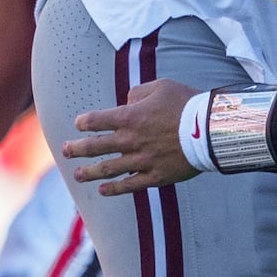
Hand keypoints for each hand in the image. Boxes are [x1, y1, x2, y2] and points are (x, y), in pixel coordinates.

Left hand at [66, 77, 196, 195]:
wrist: (210, 130)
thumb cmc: (187, 103)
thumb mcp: (161, 86)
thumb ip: (138, 92)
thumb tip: (127, 101)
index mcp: (129, 117)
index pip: (95, 120)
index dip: (84, 122)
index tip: (79, 125)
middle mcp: (130, 140)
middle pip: (94, 146)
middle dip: (76, 149)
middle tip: (65, 151)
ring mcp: (141, 161)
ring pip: (107, 169)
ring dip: (89, 172)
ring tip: (78, 175)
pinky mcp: (155, 176)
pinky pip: (129, 185)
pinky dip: (114, 189)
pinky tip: (103, 191)